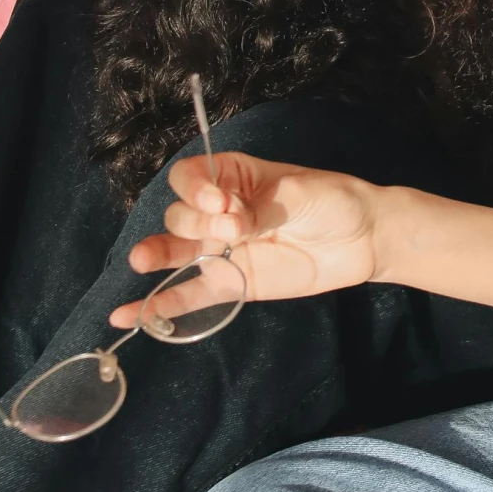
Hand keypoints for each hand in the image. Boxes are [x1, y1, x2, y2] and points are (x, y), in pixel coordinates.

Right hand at [109, 151, 384, 327]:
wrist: (363, 238)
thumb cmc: (332, 200)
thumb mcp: (297, 193)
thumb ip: (257, 208)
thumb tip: (228, 225)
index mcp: (233, 177)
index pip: (191, 176)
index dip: (195, 188)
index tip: (219, 202)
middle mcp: (219, 212)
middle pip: (182, 214)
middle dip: (198, 223)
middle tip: (235, 230)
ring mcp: (221, 249)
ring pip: (176, 251)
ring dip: (155, 255)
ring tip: (141, 261)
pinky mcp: (230, 284)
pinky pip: (189, 295)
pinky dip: (160, 305)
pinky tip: (128, 315)